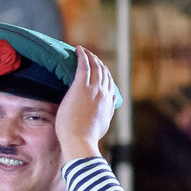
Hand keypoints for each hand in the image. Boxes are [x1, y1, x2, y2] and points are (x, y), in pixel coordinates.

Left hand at [55, 45, 121, 161]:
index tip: (100, 69)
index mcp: (108, 102)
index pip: (109, 83)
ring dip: (90, 56)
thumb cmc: (87, 137)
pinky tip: (78, 49)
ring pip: (95, 66)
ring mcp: (93, 89)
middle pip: (104, 72)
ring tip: (84, 51)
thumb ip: (108, 111)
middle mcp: (104, 93)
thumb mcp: (104, 123)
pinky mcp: (81, 87)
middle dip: (98, 62)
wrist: (80, 141)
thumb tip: (113, 103)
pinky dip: (82, 55)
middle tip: (91, 56)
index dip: (105, 73)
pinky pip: (84, 66)